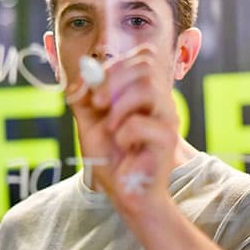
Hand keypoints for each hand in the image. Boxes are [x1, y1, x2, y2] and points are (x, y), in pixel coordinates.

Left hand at [66, 44, 178, 215]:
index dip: (114, 65)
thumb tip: (82, 74)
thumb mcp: (88, 123)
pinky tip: (123, 146)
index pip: (142, 57)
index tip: (94, 90)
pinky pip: (142, 124)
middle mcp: (160, 101)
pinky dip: (124, 133)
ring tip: (110, 128)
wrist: (122, 192)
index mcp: (145, 93)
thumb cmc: (110, 159)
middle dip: (113, 79)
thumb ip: (83, 98)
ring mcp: (167, 119)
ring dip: (119, 106)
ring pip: (148, 88)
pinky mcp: (167, 140)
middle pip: (145, 65)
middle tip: (97, 103)